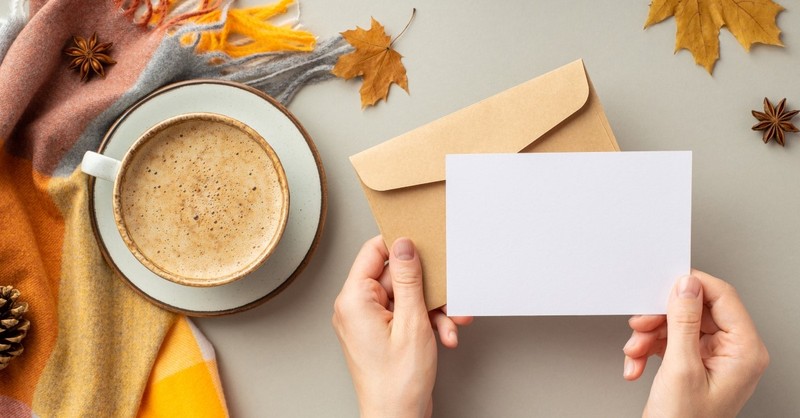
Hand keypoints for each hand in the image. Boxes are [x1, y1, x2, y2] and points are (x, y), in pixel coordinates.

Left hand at [332, 236, 472, 417]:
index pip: (373, 251)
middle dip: (429, 288)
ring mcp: (369, 321)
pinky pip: (406, 315)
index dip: (400, 245)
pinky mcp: (382, 333)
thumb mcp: (412, 321)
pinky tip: (444, 335)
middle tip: (450, 294)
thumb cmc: (397, 382)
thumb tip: (404, 245)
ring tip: (452, 323)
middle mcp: (356, 307)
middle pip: (397, 277)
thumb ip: (409, 279)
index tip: (424, 242)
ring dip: (434, 309)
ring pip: (407, 297)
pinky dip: (427, 322)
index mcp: (354, 299)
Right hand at [623, 270, 768, 417]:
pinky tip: (636, 364)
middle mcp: (733, 352)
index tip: (664, 284)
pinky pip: (668, 342)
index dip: (692, 286)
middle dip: (660, 319)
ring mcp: (713, 359)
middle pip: (694, 311)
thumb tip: (686, 286)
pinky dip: (648, 350)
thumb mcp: (681, 368)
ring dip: (649, 336)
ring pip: (676, 325)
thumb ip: (683, 322)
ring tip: (635, 352)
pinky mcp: (693, 365)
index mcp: (744, 350)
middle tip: (641, 325)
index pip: (723, 297)